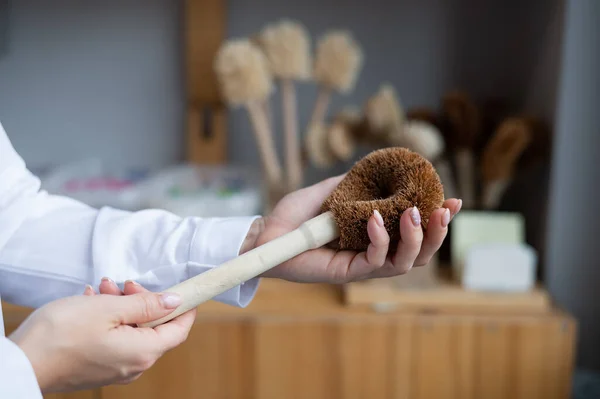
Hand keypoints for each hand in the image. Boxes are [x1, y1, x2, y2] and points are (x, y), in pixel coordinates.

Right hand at [9, 288, 194, 392]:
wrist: (22, 362)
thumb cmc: (63, 334)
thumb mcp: (109, 308)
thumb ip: (146, 305)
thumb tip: (175, 301)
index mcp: (143, 352)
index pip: (179, 330)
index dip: (184, 308)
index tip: (182, 289)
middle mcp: (134, 365)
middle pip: (154, 328)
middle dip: (142, 300)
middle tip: (125, 283)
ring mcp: (115, 368)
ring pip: (132, 330)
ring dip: (122, 305)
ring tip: (102, 288)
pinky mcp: (98, 367)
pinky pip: (114, 338)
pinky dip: (109, 318)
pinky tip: (90, 301)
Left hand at [243, 175, 461, 282]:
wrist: (266, 234)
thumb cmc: (295, 216)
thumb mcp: (331, 191)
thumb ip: (356, 183)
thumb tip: (381, 166)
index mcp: (376, 236)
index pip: (415, 233)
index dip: (438, 219)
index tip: (453, 200)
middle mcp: (374, 254)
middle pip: (420, 252)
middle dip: (437, 232)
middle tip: (444, 209)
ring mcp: (362, 266)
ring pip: (405, 261)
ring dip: (416, 237)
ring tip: (414, 213)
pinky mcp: (347, 273)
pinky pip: (374, 261)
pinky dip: (380, 239)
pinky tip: (374, 218)